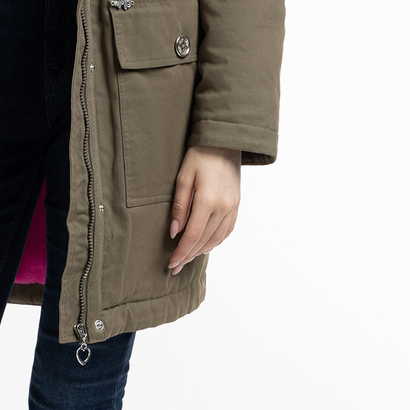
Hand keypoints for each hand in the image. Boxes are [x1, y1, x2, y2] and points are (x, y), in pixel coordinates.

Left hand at [168, 145, 239, 273]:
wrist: (225, 142)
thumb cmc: (200, 156)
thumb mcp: (183, 177)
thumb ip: (179, 206)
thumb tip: (174, 232)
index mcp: (208, 200)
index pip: (193, 235)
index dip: (181, 252)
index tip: (172, 263)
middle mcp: (224, 207)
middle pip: (205, 240)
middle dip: (188, 256)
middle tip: (175, 268)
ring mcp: (233, 207)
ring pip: (217, 238)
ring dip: (202, 251)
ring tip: (188, 258)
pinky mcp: (237, 204)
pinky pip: (227, 230)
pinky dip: (216, 241)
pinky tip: (206, 246)